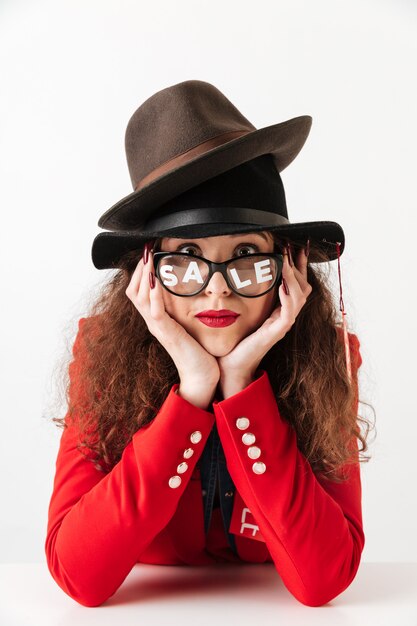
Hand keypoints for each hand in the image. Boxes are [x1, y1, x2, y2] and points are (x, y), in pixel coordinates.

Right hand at [125, 243, 219, 400]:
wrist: (203, 376)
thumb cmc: (200, 350)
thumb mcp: (188, 323)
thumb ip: (184, 309)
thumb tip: (190, 289)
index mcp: (157, 319)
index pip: (139, 290)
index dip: (141, 271)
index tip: (149, 251)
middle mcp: (154, 322)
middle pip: (133, 291)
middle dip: (140, 268)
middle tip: (147, 248)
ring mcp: (158, 328)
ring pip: (140, 297)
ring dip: (144, 275)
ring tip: (149, 257)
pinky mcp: (168, 334)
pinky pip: (155, 312)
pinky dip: (154, 295)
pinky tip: (156, 282)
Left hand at [217, 244, 311, 391]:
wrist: (230, 365)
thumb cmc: (234, 341)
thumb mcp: (243, 312)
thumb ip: (247, 295)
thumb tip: (240, 273)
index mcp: (279, 311)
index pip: (295, 284)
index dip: (298, 265)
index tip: (295, 246)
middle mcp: (284, 317)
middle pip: (304, 287)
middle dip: (300, 266)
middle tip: (293, 246)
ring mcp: (283, 325)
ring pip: (300, 296)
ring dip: (294, 276)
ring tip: (285, 260)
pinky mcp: (277, 332)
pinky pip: (289, 311)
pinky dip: (288, 295)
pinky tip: (283, 283)